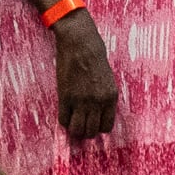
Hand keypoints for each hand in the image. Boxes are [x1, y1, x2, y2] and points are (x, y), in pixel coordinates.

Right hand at [50, 4, 122, 142]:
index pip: (106, 126)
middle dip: (85, 131)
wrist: (80, 43)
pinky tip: (64, 114)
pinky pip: (63, 119)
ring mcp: (81, 100)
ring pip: (78, 129)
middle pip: (91, 131)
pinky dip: (63, 121)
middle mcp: (97, 102)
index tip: (92, 124)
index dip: (98, 128)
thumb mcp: (108, 79)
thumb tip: (98, 113)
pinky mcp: (66, 96)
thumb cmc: (95, 57)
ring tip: (72, 123)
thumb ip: (105, 97)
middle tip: (80, 125)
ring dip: (74, 129)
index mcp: (110, 97)